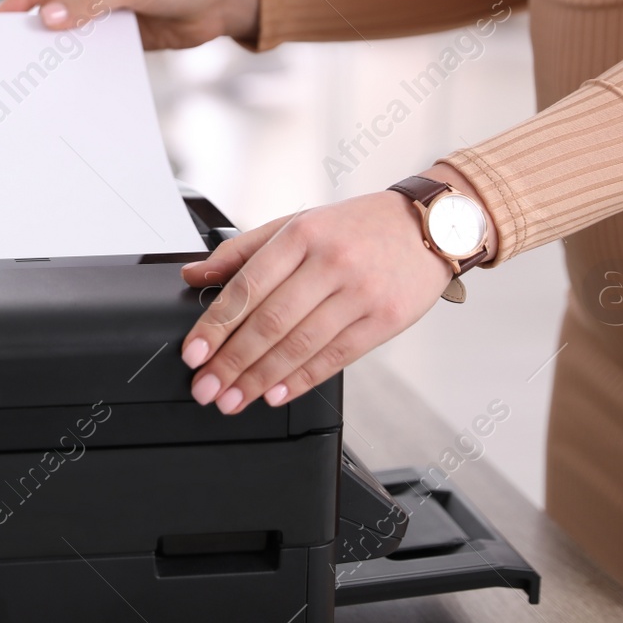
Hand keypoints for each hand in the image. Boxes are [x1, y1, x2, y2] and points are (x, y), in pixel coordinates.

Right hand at [0, 0, 259, 49]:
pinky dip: (82, 56)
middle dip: (38, 25)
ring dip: (60, 44)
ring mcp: (108, 4)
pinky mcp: (122, 29)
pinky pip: (93, 44)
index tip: (0, 20)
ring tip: (37, 66)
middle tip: (13, 50)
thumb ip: (89, 2)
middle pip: (55, 3)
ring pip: (73, 27)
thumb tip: (50, 18)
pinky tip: (70, 71)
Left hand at [177, 190, 456, 413]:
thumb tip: (193, 275)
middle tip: (206, 388)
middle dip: (232, 362)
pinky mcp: (385, 320)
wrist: (428, 226)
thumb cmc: (356, 227)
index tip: (193, 354)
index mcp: (301, 234)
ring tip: (234, 399)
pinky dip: (302, 380)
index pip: (248, 286)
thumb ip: (242, 251)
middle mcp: (330, 262)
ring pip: (301, 344)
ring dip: (261, 379)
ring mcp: (360, 293)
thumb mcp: (296, 224)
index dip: (216, 325)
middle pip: (270, 321)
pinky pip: (336, 357)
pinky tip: (276, 394)